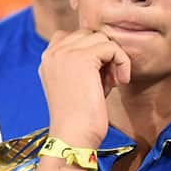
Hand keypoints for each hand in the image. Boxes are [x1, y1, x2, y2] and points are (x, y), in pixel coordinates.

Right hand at [39, 29, 130, 148]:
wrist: (74, 136)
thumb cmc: (82, 115)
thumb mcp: (80, 82)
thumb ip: (89, 62)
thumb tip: (110, 45)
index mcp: (48, 58)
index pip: (75, 36)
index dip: (94, 51)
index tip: (101, 74)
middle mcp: (52, 53)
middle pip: (90, 34)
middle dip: (105, 53)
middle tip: (110, 78)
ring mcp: (64, 54)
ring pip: (102, 38)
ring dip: (114, 58)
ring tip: (113, 81)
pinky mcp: (81, 59)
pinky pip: (112, 47)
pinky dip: (122, 62)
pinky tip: (120, 82)